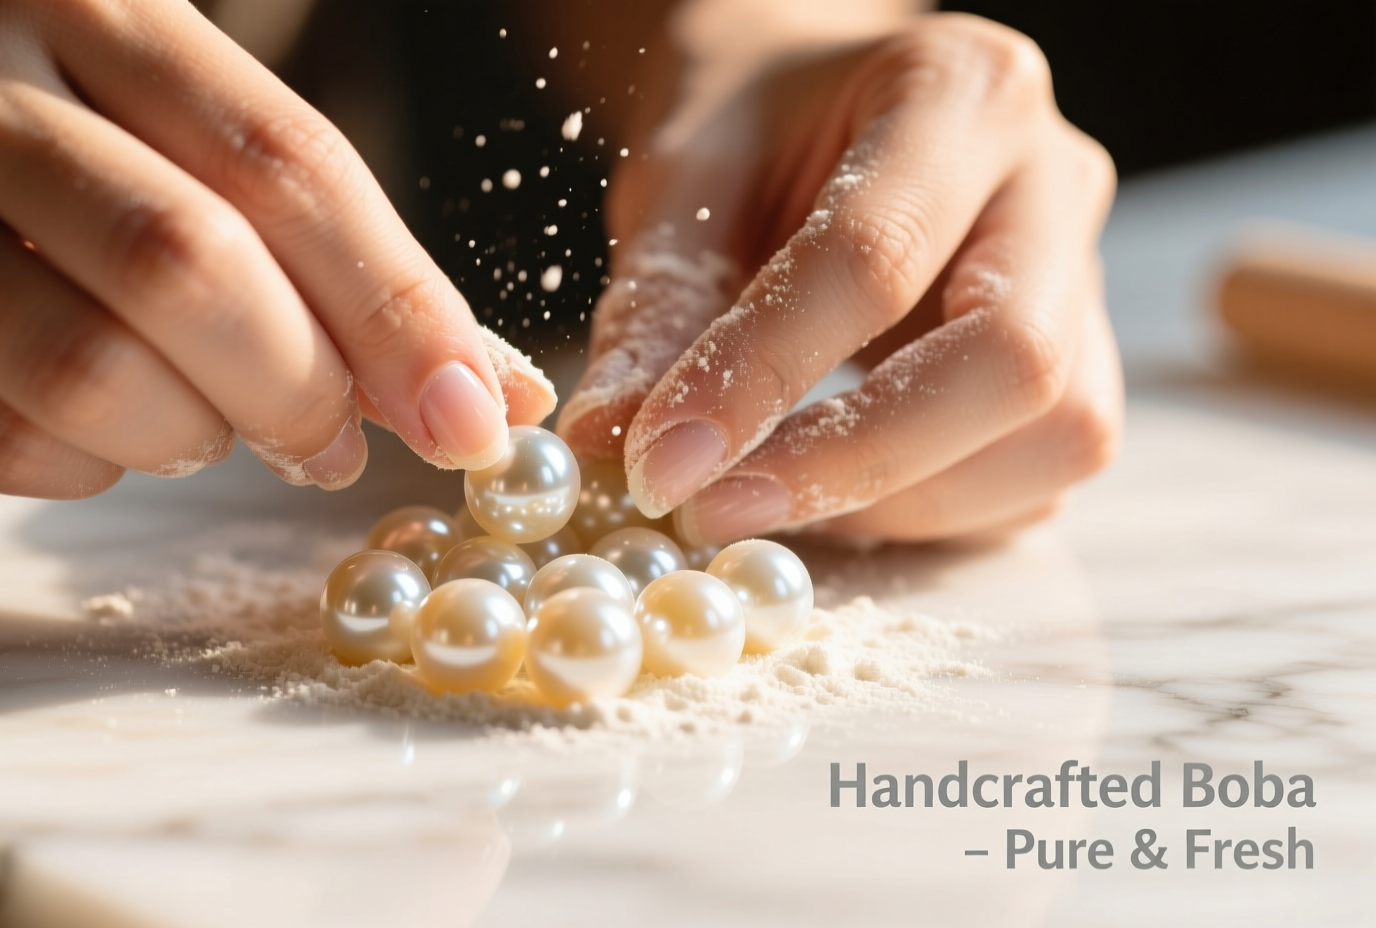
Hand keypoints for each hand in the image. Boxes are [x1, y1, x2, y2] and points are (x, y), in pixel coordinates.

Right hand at [0, 0, 554, 497]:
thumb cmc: (14, 143)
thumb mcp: (161, 136)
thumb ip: (321, 246)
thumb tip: (494, 393)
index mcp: (93, 13)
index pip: (285, 159)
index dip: (398, 302)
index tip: (474, 416)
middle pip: (188, 265)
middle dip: (298, 384)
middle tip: (333, 438)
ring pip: (87, 370)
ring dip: (194, 436)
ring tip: (210, 428)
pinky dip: (94, 469)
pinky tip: (109, 438)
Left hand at [558, 11, 1121, 544]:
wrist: (820, 106)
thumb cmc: (754, 130)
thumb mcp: (682, 181)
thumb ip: (653, 308)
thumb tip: (609, 442)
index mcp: (960, 91)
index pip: (875, 257)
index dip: (763, 374)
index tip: (663, 462)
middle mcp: (1054, 180)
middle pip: (1012, 360)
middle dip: (857, 462)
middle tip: (716, 509)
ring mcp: (1087, 277)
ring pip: (1056, 433)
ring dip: (903, 501)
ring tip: (766, 497)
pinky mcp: (1082, 360)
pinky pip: (1040, 472)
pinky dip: (934, 509)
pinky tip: (833, 489)